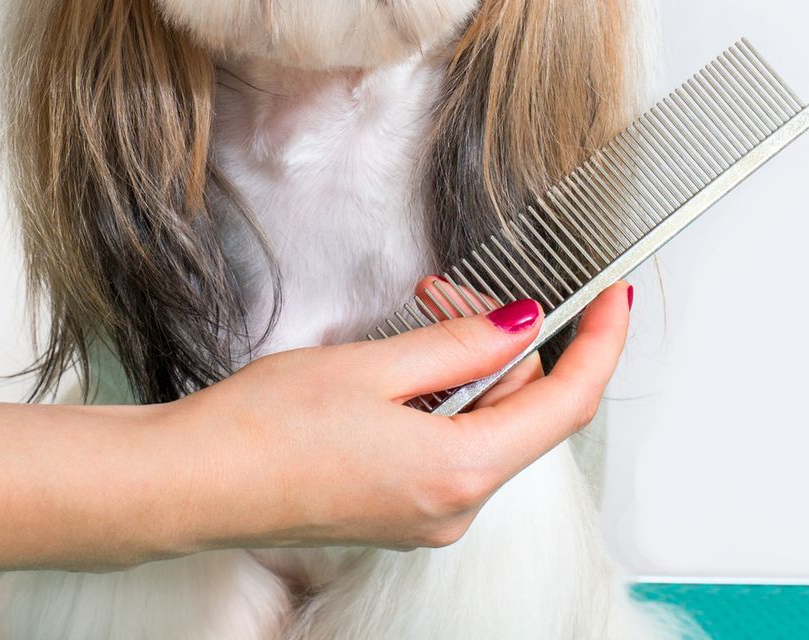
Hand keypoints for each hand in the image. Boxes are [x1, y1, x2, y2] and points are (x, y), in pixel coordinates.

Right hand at [163, 282, 632, 553]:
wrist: (193, 484)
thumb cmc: (264, 430)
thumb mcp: (375, 365)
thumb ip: (462, 343)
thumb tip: (523, 322)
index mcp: (460, 470)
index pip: (567, 401)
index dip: (601, 341)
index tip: (615, 296)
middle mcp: (454, 507)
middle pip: (521, 409)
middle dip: (498, 339)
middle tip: (443, 292)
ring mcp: (427, 516)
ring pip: (483, 425)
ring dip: (461, 366)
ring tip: (408, 322)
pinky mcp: (398, 512)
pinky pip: (448, 447)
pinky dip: (437, 399)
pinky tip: (392, 371)